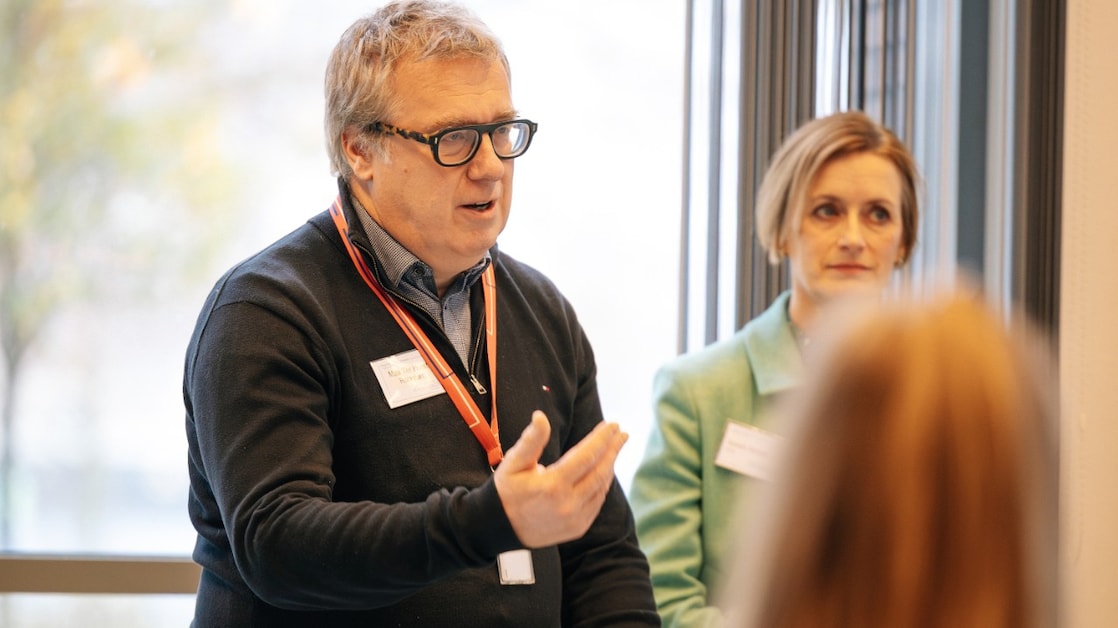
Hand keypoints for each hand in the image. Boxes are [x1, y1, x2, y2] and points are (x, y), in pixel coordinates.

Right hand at [493, 410, 627, 547]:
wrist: (500, 528)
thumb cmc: (506, 491)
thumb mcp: (513, 463)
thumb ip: (531, 440)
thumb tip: (541, 416)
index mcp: (553, 485)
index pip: (587, 456)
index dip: (602, 438)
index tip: (612, 424)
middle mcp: (568, 504)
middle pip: (600, 471)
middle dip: (613, 450)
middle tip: (622, 433)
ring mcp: (575, 519)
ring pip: (601, 488)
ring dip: (609, 466)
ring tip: (613, 449)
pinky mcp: (578, 528)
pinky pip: (596, 502)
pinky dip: (602, 485)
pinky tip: (603, 472)